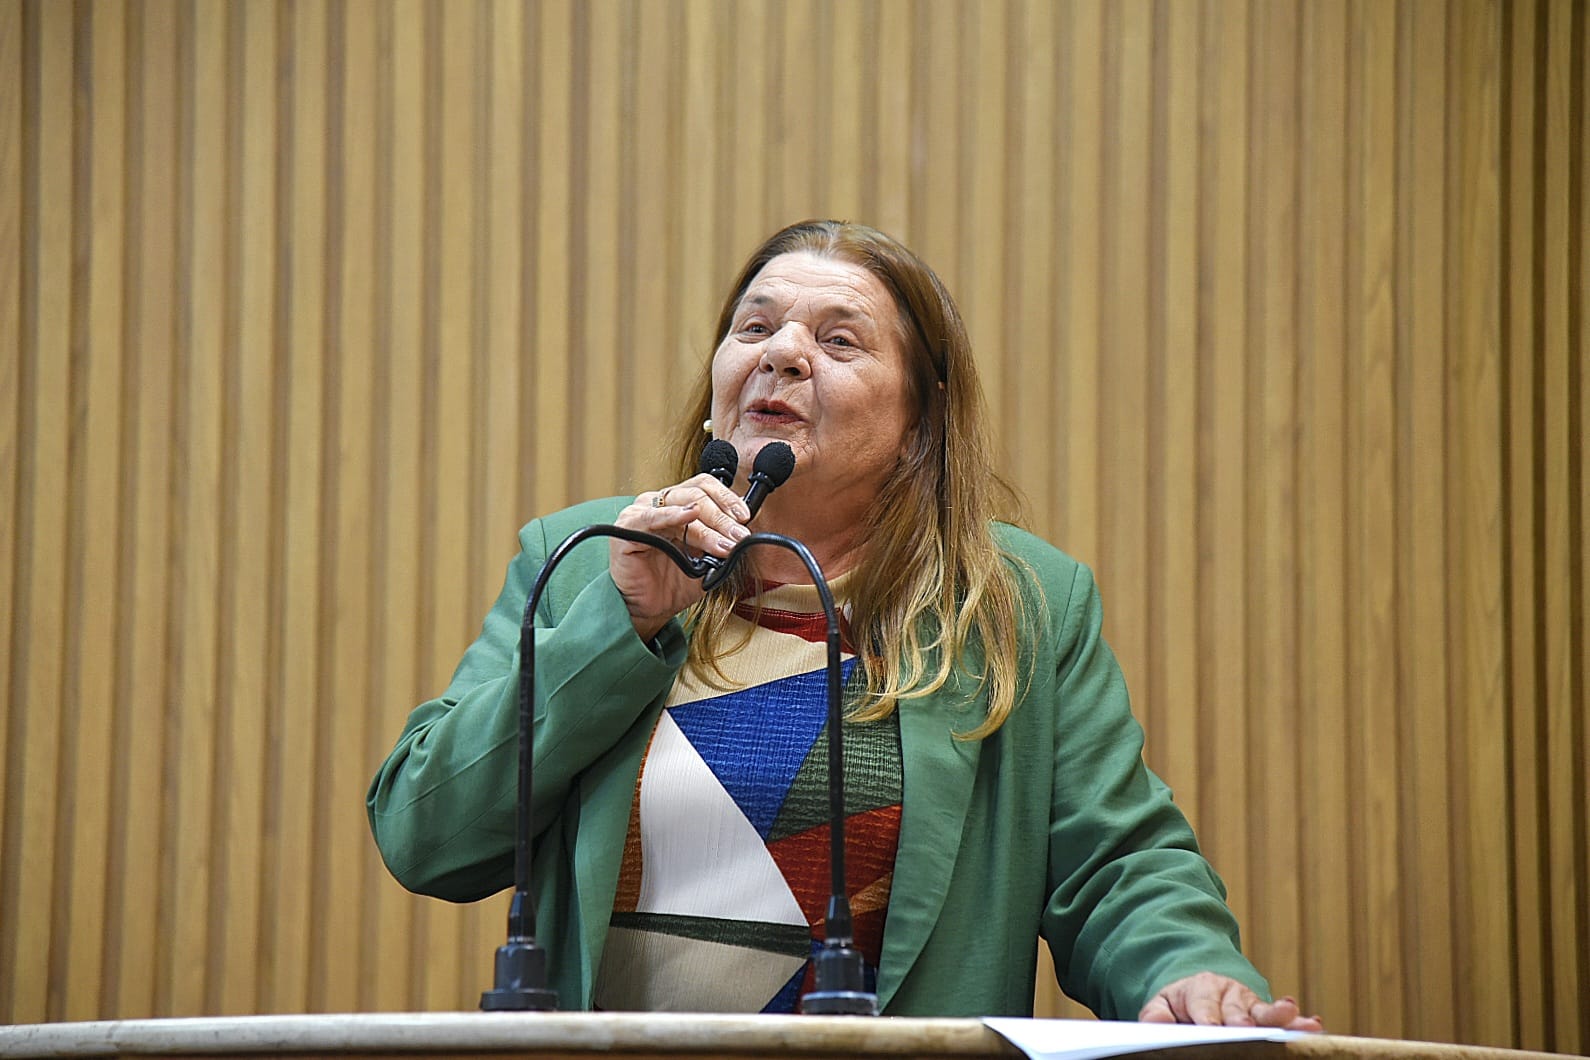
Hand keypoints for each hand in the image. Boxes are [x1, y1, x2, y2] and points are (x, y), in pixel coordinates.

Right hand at [611, 473, 751, 640]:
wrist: (651, 609)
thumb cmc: (673, 583)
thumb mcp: (707, 559)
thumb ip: (722, 541)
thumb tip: (742, 529)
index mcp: (679, 504)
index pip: (705, 487)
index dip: (728, 499)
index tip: (745, 518)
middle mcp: (661, 503)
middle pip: (698, 495)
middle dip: (723, 518)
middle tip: (738, 536)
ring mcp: (643, 512)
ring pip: (682, 505)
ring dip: (708, 526)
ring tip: (723, 544)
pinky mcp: (628, 527)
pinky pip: (651, 516)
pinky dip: (673, 514)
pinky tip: (689, 514)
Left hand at [1138, 972, 1322, 1030]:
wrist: (1200, 989)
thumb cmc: (1181, 1003)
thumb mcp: (1162, 1004)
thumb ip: (1156, 1014)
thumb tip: (1155, 1027)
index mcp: (1200, 989)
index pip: (1203, 1005)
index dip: (1208, 1015)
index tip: (1211, 1026)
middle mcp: (1228, 992)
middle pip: (1235, 1009)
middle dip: (1240, 1019)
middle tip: (1246, 1028)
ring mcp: (1249, 1002)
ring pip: (1263, 1010)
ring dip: (1277, 1014)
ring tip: (1290, 1012)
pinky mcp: (1264, 1013)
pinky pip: (1282, 1018)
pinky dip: (1298, 1021)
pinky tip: (1312, 1023)